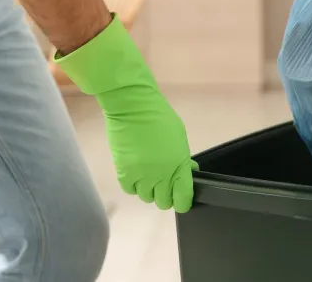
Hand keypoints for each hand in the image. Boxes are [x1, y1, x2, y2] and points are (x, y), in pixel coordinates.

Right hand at [98, 86, 196, 212]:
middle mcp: (160, 177)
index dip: (184, 201)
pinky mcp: (123, 173)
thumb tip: (188, 170)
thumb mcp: (180, 138)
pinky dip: (134, 185)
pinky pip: (130, 190)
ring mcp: (141, 177)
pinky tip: (137, 175)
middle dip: (167, 195)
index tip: (183, 197)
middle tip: (166, 184)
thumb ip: (184, 159)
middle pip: (164, 202)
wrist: (133, 108)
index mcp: (178, 167)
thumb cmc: (161, 118)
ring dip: (150, 190)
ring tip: (150, 177)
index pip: (183, 199)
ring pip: (147, 197)